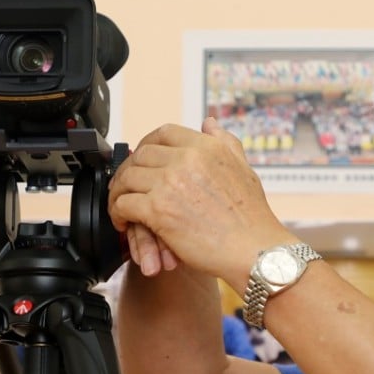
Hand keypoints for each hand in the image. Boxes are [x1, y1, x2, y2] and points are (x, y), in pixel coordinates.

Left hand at [108, 117, 290, 281]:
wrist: (255, 251)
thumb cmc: (252, 218)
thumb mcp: (243, 168)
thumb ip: (224, 142)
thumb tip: (209, 123)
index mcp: (206, 147)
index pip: (164, 133)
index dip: (147, 145)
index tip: (143, 160)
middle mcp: (186, 159)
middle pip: (141, 155)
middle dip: (129, 170)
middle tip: (127, 186)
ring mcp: (170, 183)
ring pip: (127, 178)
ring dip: (119, 192)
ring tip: (122, 205)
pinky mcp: (158, 210)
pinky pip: (124, 204)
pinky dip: (118, 213)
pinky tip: (124, 222)